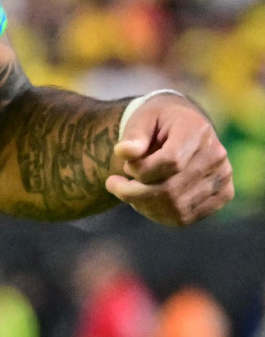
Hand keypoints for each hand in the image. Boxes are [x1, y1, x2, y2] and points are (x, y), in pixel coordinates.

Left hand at [106, 93, 233, 225]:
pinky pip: (185, 217)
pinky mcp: (222, 195)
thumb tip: (123, 152)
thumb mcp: (141, 119)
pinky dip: (158, 214)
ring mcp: (222, 178)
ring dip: (144, 205)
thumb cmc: (156, 123)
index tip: (123, 165)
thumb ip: (133, 136)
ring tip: (128, 191)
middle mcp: (216, 155)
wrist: (182, 127)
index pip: (171, 161)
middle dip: (135, 192)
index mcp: (197, 130)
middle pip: (172, 189)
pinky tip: (144, 201)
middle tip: (114, 184)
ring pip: (177, 208)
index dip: (141, 169)